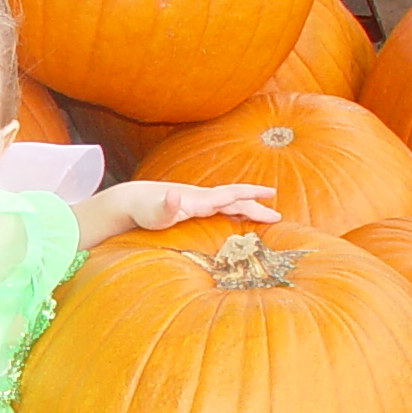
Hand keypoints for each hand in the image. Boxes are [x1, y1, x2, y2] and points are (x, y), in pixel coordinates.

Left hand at [124, 180, 280, 229]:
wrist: (134, 200)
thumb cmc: (146, 210)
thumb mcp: (156, 212)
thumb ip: (167, 206)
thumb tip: (173, 194)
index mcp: (200, 200)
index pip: (230, 195)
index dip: (250, 194)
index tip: (271, 194)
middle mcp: (204, 198)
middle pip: (235, 200)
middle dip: (256, 205)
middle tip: (277, 215)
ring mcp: (200, 202)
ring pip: (230, 204)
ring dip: (248, 208)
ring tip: (267, 216)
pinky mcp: (195, 208)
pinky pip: (221, 209)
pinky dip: (235, 212)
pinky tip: (240, 218)